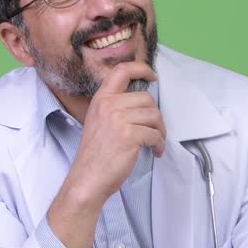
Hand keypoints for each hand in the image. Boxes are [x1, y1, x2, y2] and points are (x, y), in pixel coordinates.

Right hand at [46, 61, 163, 247]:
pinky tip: (154, 152)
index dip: (141, 68)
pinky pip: (155, 134)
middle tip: (155, 131)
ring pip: (153, 115)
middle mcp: (109, 105)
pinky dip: (159, 144)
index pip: (121, 70)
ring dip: (160, 131)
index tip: (153, 75)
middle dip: (156, 116)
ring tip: (154, 143)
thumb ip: (115, 108)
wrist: (87, 179)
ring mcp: (118, 119)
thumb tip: (142, 104)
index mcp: (101, 100)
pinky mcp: (129, 135)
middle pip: (146, 98)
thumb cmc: (95, 155)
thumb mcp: (99, 122)